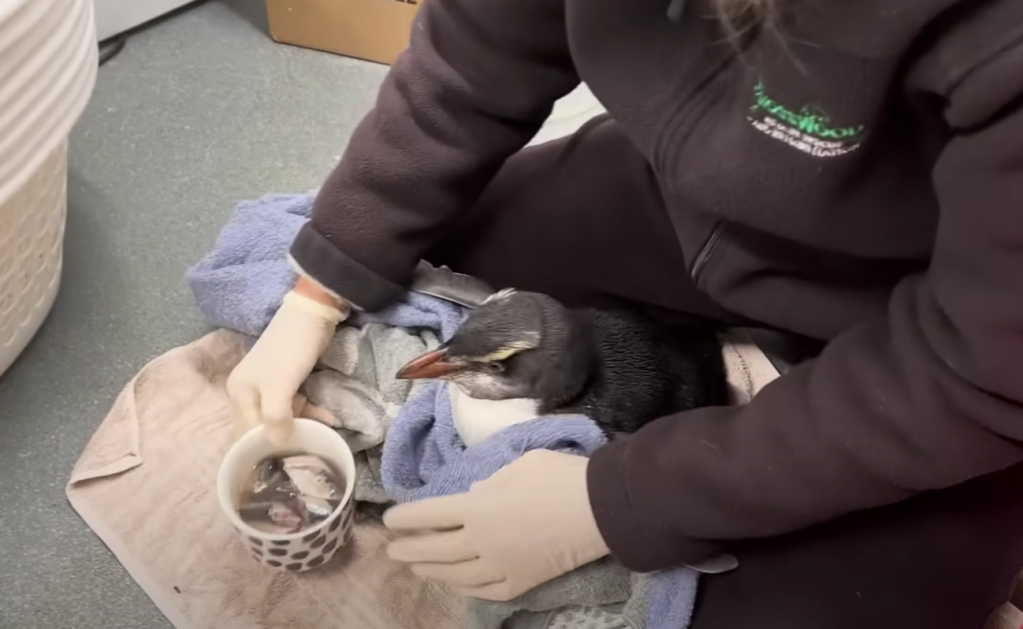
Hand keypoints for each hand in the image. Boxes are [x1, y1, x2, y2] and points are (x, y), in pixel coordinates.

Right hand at [226, 289, 346, 443]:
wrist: (312, 314)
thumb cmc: (291, 350)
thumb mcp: (281, 386)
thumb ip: (276, 417)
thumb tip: (277, 444)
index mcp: (239, 393)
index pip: (246, 433)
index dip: (265, 448)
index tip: (287, 460)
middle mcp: (247, 392)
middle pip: (263, 426)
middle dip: (284, 437)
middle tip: (307, 448)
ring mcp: (267, 386)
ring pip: (281, 417)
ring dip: (301, 425)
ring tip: (322, 433)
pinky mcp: (286, 381)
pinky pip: (294, 405)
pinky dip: (308, 412)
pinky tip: (326, 419)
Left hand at [384, 450, 609, 600]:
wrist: (600, 509)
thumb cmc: (558, 477)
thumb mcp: (518, 465)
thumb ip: (490, 482)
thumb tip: (474, 495)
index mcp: (478, 507)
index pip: (429, 514)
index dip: (406, 517)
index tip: (390, 520)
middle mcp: (482, 541)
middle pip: (436, 549)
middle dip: (410, 549)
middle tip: (393, 550)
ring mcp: (501, 566)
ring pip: (456, 575)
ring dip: (432, 571)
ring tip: (417, 567)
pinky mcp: (521, 582)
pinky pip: (486, 591)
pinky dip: (466, 589)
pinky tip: (457, 585)